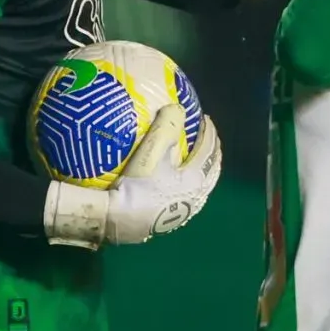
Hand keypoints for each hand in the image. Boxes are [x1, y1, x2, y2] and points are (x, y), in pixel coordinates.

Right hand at [42, 107, 222, 246]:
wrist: (117, 221)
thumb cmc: (136, 186)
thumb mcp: (150, 152)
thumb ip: (166, 126)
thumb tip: (177, 108)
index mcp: (195, 179)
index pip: (208, 150)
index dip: (208, 132)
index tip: (205, 119)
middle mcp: (196, 198)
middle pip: (212, 171)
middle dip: (212, 152)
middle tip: (208, 139)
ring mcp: (184, 212)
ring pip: (203, 187)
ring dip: (203, 170)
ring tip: (197, 159)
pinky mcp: (169, 222)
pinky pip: (189, 197)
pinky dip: (191, 185)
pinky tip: (178, 184)